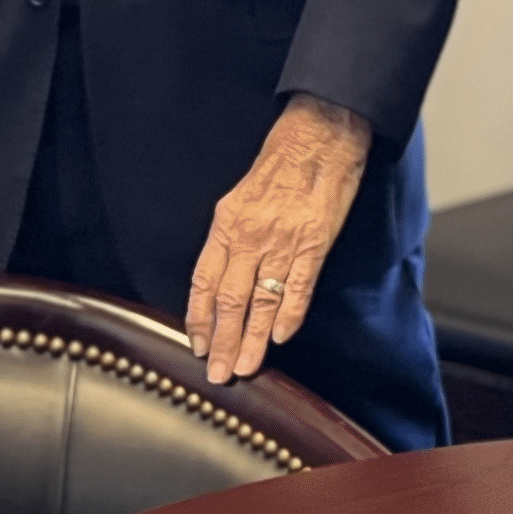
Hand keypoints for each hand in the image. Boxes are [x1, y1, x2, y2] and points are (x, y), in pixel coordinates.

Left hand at [185, 93, 371, 384]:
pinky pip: (297, 288)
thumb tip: (221, 275)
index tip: (194, 344)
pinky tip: (279, 340)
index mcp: (226, 223)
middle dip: (220, 340)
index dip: (197, 316)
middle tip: (216, 373)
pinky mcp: (314, 245)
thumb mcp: (239, 198)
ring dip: (250, 340)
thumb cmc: (279, 166)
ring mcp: (282, 243)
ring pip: (260, 302)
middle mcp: (249, 236)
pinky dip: (288, 317)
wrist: (318, 140)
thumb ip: (231, 237)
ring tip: (242, 368)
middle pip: (228, 299)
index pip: (203, 280)